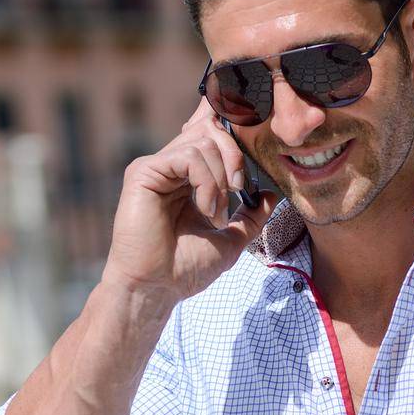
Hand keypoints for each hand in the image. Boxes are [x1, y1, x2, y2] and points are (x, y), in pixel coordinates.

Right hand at [103, 96, 279, 303]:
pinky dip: (207, 182)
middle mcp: (170, 168)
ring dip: (222, 178)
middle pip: (210, 130)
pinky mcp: (143, 172)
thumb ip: (250, 217)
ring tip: (216, 213)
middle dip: (235, 155)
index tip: (251, 136)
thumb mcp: (231, 240)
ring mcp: (156, 167)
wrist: (157, 288)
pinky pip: (188, 156)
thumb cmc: (185, 269)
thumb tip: (270, 196)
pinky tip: (206, 209)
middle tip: (239, 189)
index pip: (208, 135)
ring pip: (203, 141)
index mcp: (187, 178)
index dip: (229, 126)